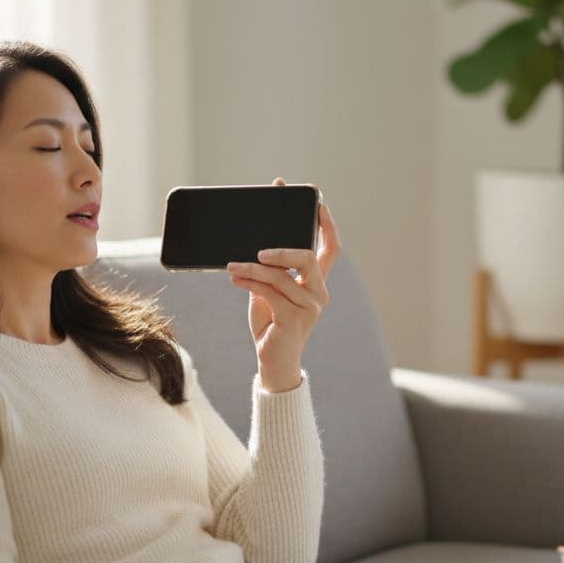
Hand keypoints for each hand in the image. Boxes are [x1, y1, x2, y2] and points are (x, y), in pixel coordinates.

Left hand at [227, 177, 341, 391]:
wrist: (272, 361)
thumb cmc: (270, 322)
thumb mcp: (269, 290)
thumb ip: (269, 269)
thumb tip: (253, 243)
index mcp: (316, 281)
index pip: (330, 248)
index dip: (326, 224)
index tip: (317, 201)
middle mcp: (318, 291)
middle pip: (307, 256)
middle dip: (283, 247)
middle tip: (259, 248)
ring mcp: (310, 306)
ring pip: (281, 276)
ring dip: (253, 268)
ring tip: (232, 265)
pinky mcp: (295, 319)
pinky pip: (270, 292)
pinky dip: (249, 283)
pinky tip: (235, 279)